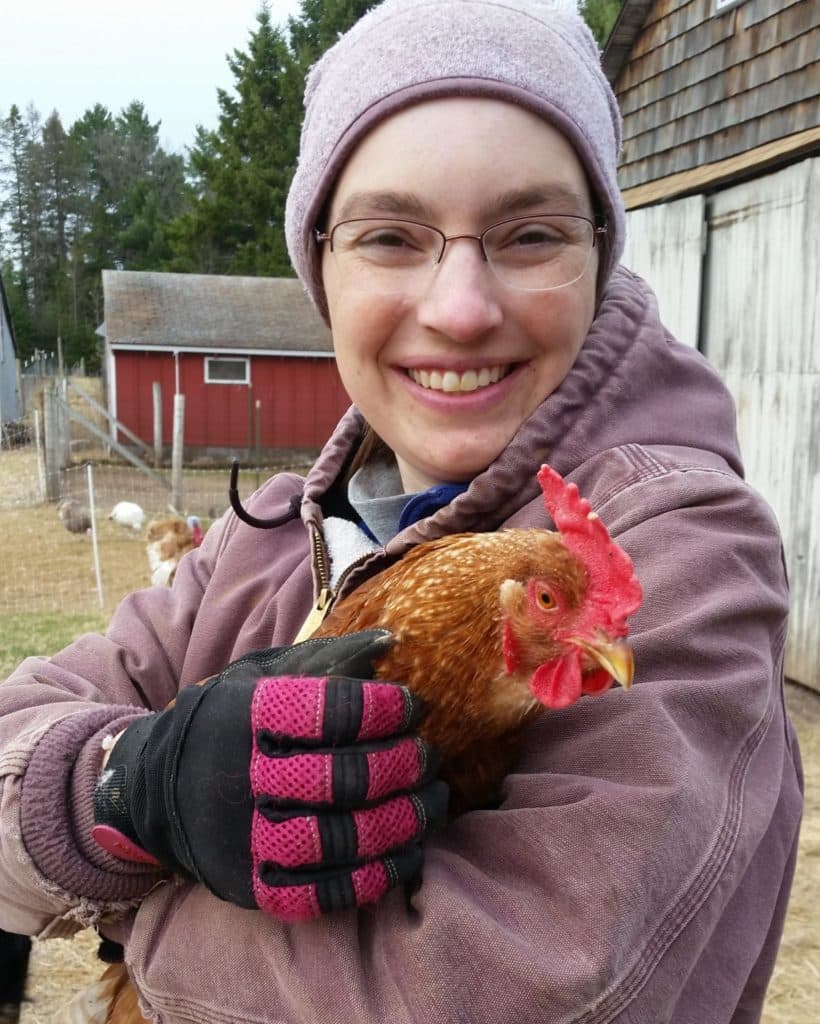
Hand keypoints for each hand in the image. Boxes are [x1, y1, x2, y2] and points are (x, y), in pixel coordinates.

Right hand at [92, 631, 447, 920]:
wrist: (152, 790)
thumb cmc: (226, 721)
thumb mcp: (260, 676)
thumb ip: (324, 660)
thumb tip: (389, 641)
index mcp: (249, 716)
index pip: (333, 711)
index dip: (386, 709)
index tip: (413, 707)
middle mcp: (245, 777)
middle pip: (345, 778)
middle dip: (403, 765)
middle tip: (428, 755)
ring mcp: (246, 838)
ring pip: (342, 838)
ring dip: (404, 821)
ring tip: (433, 801)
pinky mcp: (252, 886)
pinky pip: (325, 893)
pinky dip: (377, 876)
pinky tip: (409, 852)